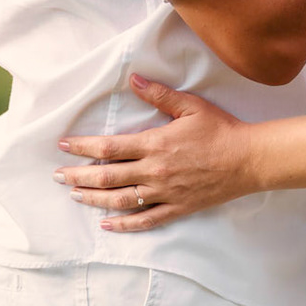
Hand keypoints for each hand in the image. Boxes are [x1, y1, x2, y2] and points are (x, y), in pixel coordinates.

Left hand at [55, 74, 251, 231]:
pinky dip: (124, 225)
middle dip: (79, 176)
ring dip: (94, 199)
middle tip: (58, 176)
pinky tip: (106, 225)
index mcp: (155, 143)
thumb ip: (159, 94)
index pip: (109, 148)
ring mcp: (165, 192)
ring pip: (121, 200)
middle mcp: (155, 170)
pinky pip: (146, 220)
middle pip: (108, 176)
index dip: (83, 147)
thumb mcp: (190, 106)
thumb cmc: (219, 129)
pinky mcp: (177, 207)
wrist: (248, 159)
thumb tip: (133, 80)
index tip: (64, 145)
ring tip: (74, 196)